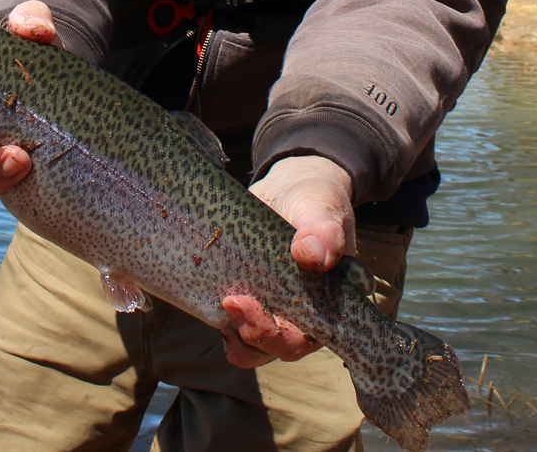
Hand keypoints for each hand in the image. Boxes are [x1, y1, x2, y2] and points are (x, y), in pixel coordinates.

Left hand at [221, 155, 355, 367]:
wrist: (290, 190)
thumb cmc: (315, 201)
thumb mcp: (322, 208)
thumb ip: (323, 230)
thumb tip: (311, 256)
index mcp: (328, 304)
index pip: (306, 339)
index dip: (277, 336)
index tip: (245, 306)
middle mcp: (301, 316)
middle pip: (275, 347)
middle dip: (250, 332)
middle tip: (229, 300)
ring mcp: (272, 310)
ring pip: (249, 343)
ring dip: (231, 330)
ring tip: (218, 300)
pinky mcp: (247, 298)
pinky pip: (230, 323)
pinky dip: (217, 315)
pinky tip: (208, 294)